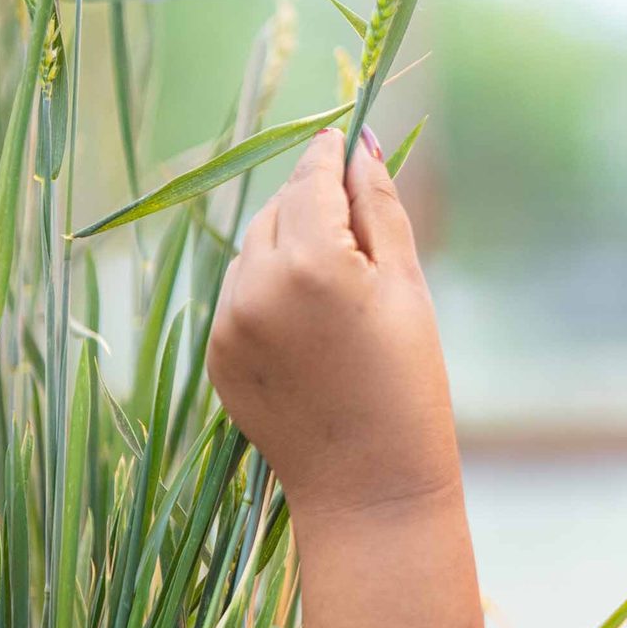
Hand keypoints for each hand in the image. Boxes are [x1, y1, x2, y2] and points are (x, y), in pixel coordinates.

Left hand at [207, 125, 458, 520]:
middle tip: (358, 234)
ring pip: (252, 250)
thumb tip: (356, 143)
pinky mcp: (217, 355)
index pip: (310, 180)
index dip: (328, 157)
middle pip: (276, 209)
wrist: (371, 486)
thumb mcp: (407, 287)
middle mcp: (255, 286)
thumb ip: (379, 207)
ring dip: (287, 247)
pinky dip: (269, 291)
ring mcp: (228, 323)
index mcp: (311, 263)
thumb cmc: (409, 383)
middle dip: (311, 206)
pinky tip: (313, 328)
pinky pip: (240, 296)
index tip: (340, 141)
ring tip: (339, 291)